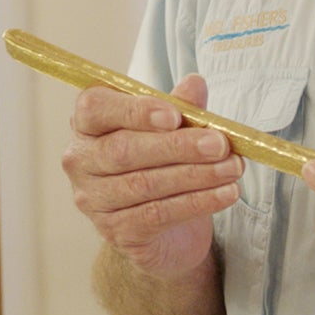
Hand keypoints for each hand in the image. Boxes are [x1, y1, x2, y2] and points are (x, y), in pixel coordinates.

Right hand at [62, 75, 243, 280]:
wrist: (168, 229)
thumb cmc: (162, 165)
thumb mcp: (174, 130)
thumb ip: (181, 106)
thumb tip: (195, 83)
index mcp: (89, 125)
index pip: (96, 108)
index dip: (135, 111)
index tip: (175, 116)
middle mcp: (81, 161)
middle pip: (124, 149)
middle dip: (178, 146)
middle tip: (219, 144)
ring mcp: (94, 200)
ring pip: (144, 184)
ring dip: (195, 175)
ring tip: (232, 168)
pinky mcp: (115, 232)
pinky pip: (157, 214)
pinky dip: (197, 202)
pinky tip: (225, 193)